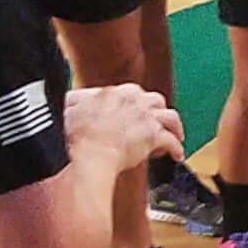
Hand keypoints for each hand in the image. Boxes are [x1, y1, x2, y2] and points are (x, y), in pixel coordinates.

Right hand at [62, 82, 183, 172]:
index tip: (135, 114)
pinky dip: (176, 148)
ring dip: (175, 126)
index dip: (136, 105)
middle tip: (156, 122)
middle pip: (155, 101)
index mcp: (115, 92)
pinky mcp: (154, 136)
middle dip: (157, 111)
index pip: (133, 94)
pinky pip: (172, 141)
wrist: (89, 152)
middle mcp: (135, 100)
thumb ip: (76, 100)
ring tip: (176, 135)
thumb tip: (72, 98)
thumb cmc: (78, 136)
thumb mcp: (70, 107)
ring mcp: (146, 117)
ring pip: (170, 117)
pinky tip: (177, 154)